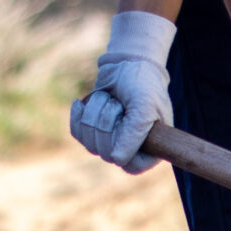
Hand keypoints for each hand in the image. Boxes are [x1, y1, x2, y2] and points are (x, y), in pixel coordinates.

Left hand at [69, 11, 175, 174]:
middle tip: (118, 104)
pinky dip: (79, 115)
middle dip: (107, 122)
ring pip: (90, 143)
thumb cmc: (143, 83)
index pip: (133, 166)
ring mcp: (110, 141)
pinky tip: (84, 102)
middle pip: (107, 153)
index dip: (125, 148)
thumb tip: (117, 160)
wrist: (126, 64)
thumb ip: (134, 133)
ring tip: (108, 99)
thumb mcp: (144, 105)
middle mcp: (131, 148)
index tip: (126, 123)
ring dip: (95, 114)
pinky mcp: (92, 131)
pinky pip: (77, 134)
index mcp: (152, 146)